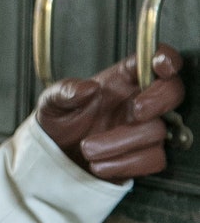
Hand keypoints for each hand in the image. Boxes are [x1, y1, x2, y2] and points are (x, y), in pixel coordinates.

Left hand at [35, 44, 184, 182]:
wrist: (55, 154)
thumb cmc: (58, 119)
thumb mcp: (51, 100)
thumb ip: (66, 91)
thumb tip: (88, 87)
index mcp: (118, 79)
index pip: (150, 60)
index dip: (164, 58)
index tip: (159, 65)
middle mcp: (135, 100)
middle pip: (171, 92)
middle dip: (158, 100)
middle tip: (135, 111)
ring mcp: (142, 128)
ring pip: (155, 131)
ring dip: (120, 142)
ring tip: (88, 148)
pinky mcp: (143, 155)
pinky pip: (153, 159)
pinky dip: (125, 164)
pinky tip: (100, 164)